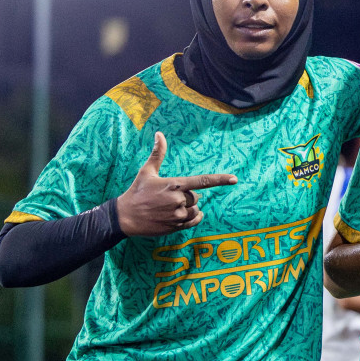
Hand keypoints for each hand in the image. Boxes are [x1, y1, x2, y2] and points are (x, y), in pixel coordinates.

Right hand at [116, 132, 236, 235]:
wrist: (125, 216)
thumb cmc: (137, 192)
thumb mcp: (147, 172)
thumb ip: (158, 154)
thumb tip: (159, 134)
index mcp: (174, 184)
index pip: (203, 181)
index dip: (220, 180)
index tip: (234, 179)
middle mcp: (178, 200)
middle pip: (196, 197)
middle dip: (187, 196)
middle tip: (168, 197)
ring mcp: (178, 215)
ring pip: (195, 210)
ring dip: (187, 208)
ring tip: (169, 207)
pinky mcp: (176, 227)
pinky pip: (193, 221)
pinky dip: (192, 218)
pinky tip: (181, 215)